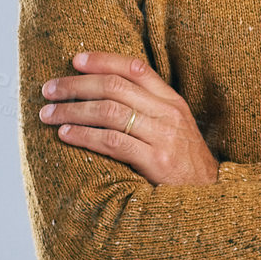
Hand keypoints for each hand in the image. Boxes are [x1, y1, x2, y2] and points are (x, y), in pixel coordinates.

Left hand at [39, 51, 220, 185]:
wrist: (212, 199)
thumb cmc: (185, 164)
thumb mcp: (175, 128)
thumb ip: (149, 109)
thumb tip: (106, 93)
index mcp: (173, 101)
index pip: (134, 68)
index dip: (102, 60)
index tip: (74, 60)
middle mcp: (169, 113)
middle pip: (115, 86)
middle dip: (76, 85)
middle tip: (49, 89)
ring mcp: (164, 136)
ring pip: (109, 111)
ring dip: (72, 111)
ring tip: (48, 114)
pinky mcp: (156, 161)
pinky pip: (112, 142)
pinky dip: (84, 136)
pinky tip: (65, 135)